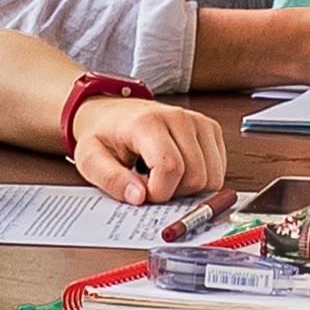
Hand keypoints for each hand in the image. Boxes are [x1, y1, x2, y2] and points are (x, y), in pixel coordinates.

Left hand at [70, 94, 227, 202]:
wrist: (111, 111)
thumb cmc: (103, 134)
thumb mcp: (91, 160)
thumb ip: (112, 180)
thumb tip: (139, 197)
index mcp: (147, 123)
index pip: (170, 168)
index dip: (159, 192)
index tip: (142, 194)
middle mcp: (178, 118)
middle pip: (195, 176)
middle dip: (175, 193)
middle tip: (153, 186)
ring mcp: (198, 122)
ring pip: (212, 176)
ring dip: (190, 188)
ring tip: (165, 178)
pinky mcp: (210, 129)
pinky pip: (219, 170)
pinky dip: (202, 179)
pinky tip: (180, 171)